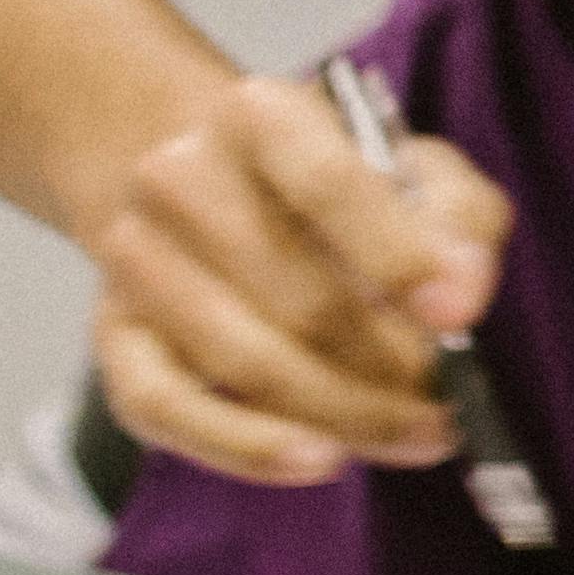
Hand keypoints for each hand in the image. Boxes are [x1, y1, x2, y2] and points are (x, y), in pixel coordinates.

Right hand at [81, 71, 505, 488]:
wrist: (196, 175)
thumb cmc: (326, 182)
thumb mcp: (413, 166)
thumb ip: (456, 220)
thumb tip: (459, 300)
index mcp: (260, 116)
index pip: (329, 188)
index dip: (398, 259)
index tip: (456, 317)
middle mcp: (179, 177)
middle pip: (298, 297)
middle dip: (390, 365)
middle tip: (447, 399)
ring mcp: (134, 257)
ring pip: (244, 361)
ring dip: (344, 414)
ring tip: (417, 435)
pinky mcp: (114, 334)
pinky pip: (167, 409)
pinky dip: (247, 447)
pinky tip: (322, 459)